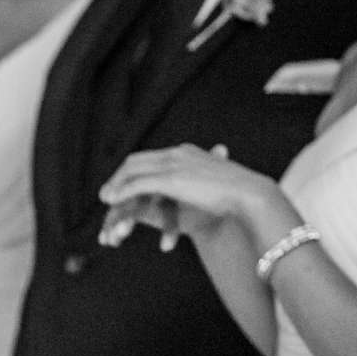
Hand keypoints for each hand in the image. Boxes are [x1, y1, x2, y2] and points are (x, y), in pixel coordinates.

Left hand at [98, 144, 259, 250]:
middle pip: (136, 160)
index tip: (123, 184)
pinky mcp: (171, 179)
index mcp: (187, 152)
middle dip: (119, 176)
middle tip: (107, 193)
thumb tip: (196, 190)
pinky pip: (138, 184)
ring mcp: (174, 164)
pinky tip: (113, 203)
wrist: (250, 194)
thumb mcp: (216, 184)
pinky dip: (123, 191)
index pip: (151, 156)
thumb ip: (201, 182)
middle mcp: (177, 153)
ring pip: (133, 170)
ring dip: (116, 185)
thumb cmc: (240, 194)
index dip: (133, 170)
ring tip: (106, 199)